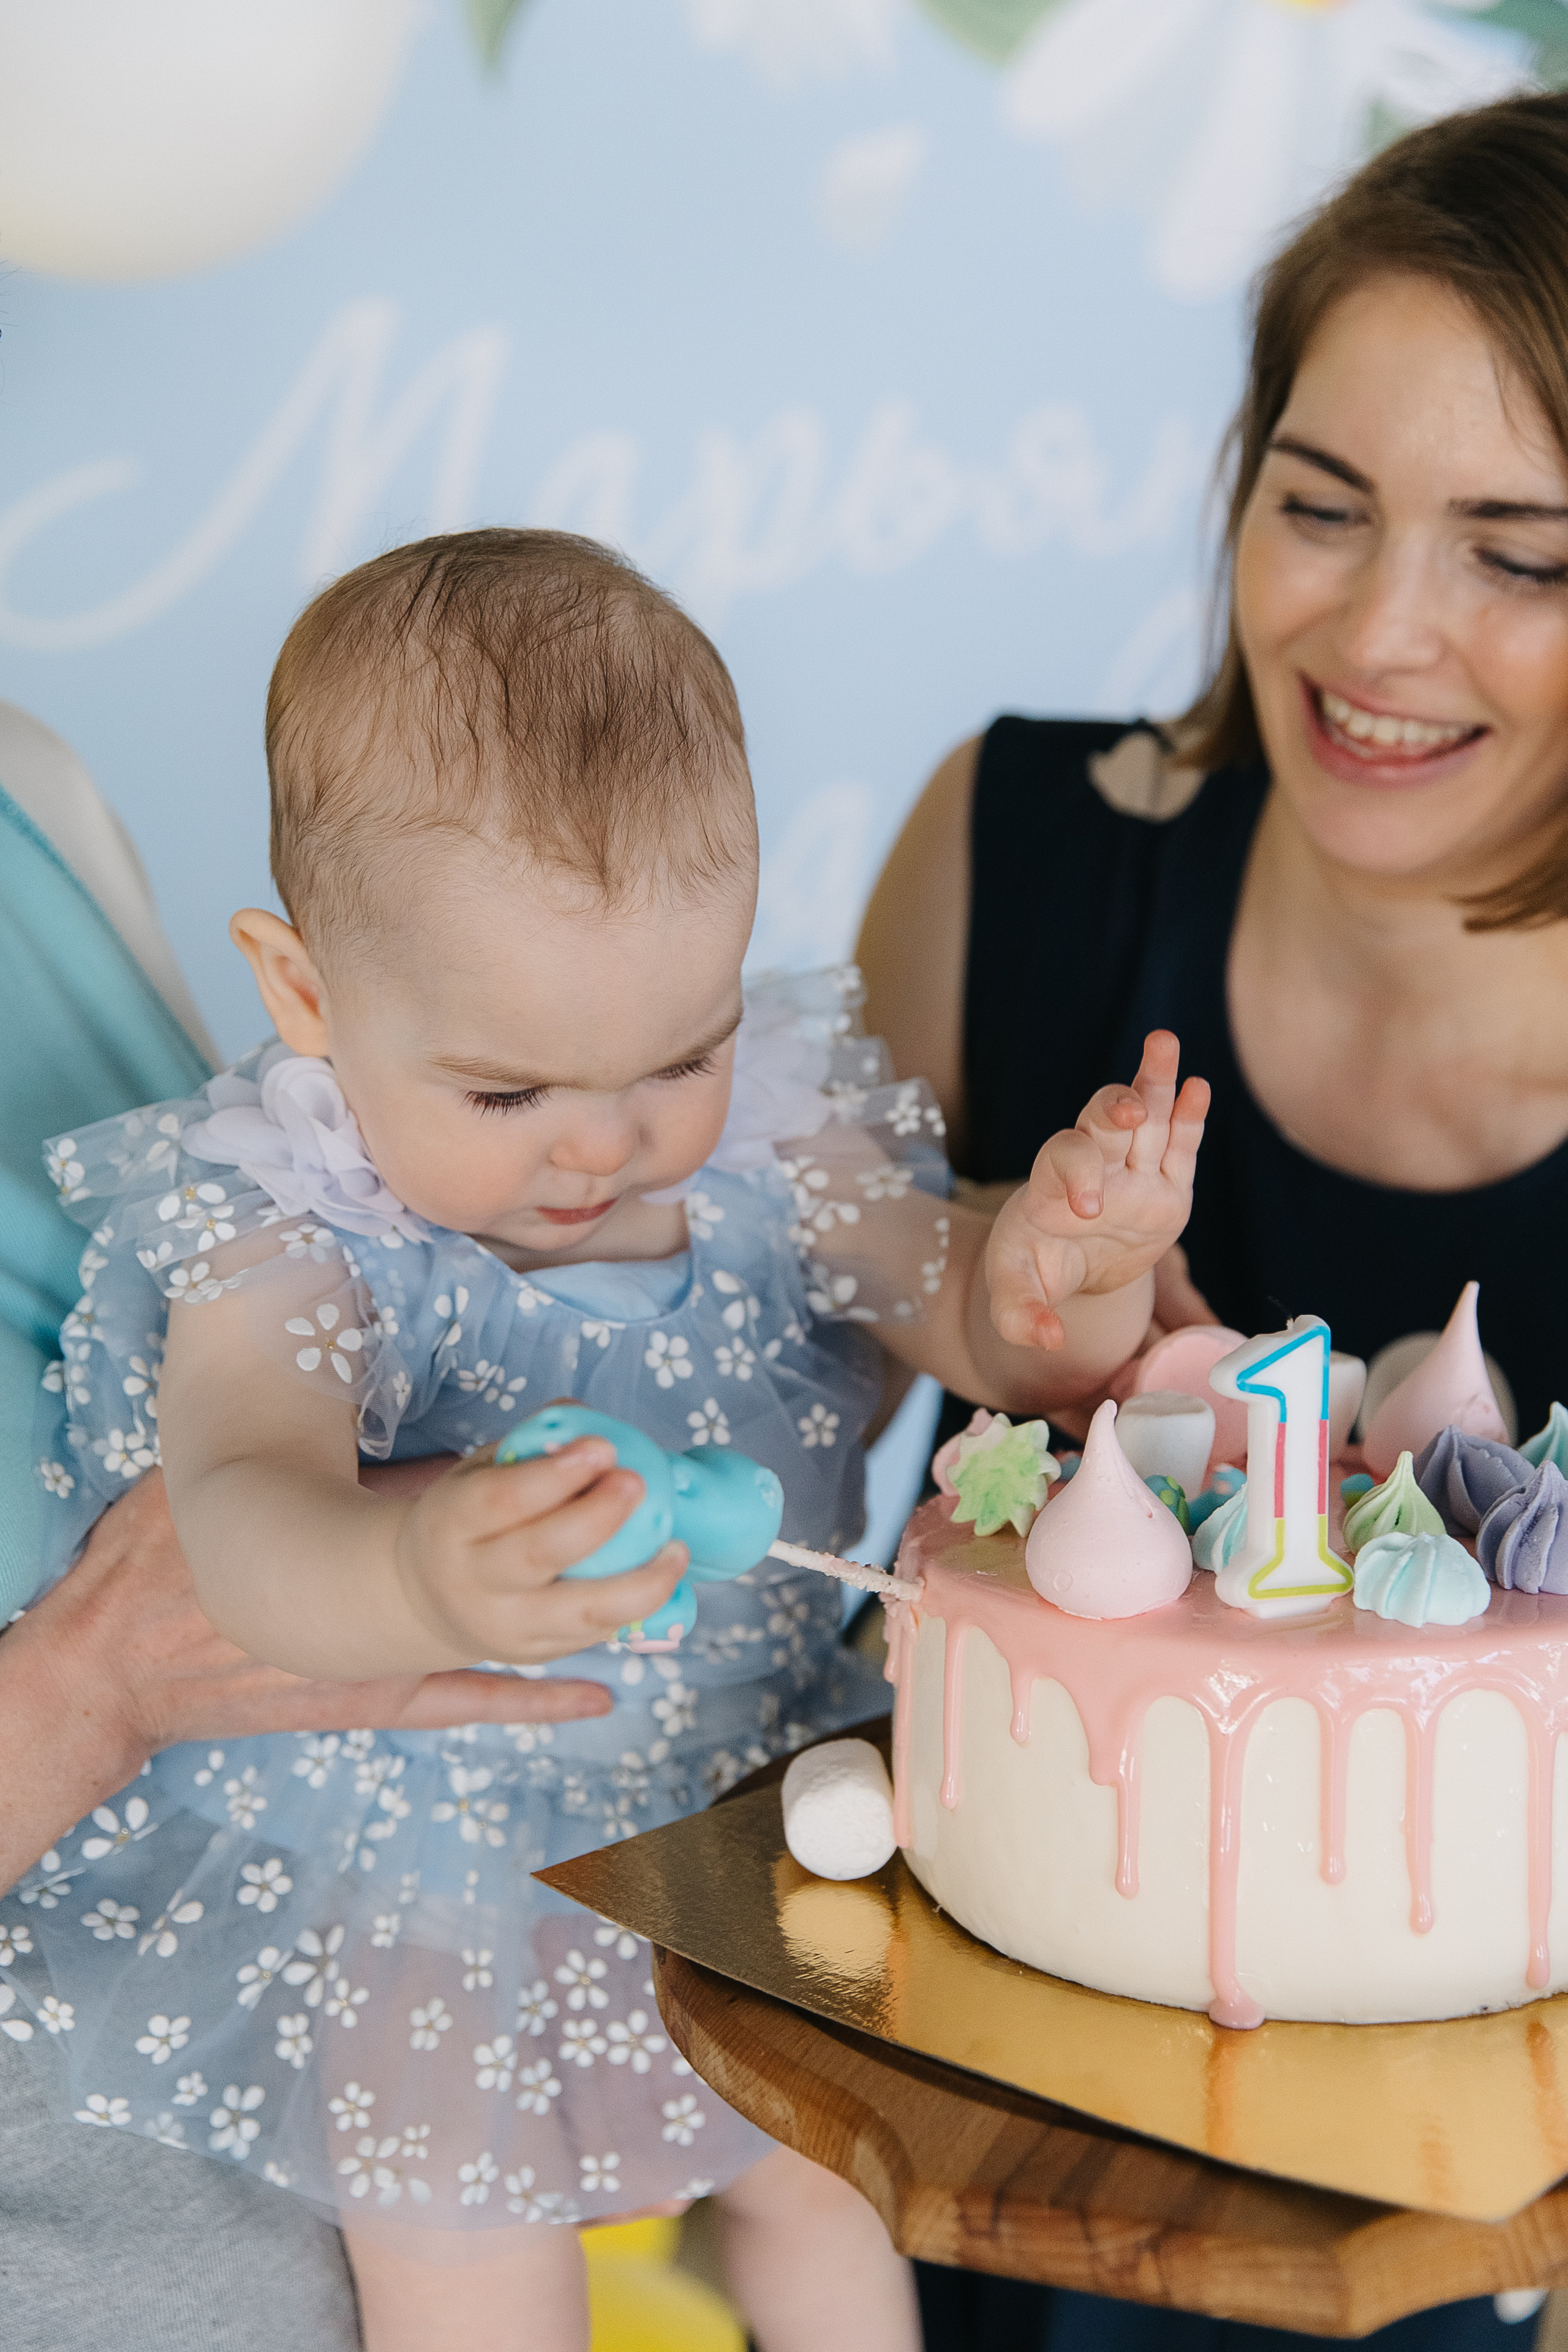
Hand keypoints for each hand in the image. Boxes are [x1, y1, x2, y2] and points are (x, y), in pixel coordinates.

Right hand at [0, 1470, 617, 1894]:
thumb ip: (373, 1473)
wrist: (134, 1653)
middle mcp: (394, 1603)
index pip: (480, 1494)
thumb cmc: (197, 1555)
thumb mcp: (277, 1488)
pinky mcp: (382, 1698)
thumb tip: (467, 1445)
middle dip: (588, 1529)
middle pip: (521, 1563)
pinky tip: (601, 1695)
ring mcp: (394, 1657)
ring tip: (660, 1581)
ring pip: (520, 1634)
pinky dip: (542, 1698)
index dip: (546, 1470)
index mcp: (369, 1536)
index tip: (595, 1441)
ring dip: (592, 1607)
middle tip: (644, 1496)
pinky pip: (478, 1702)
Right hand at [393, 1438, 686, 1664]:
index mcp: (452, 1522)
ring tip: (676, 1548)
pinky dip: (636, 1607)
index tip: (602, 1448)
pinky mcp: (536, 1652)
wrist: (427, 1597)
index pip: (501, 1500)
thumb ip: (529, 1448)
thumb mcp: (479, 1472)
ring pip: (577, 1611)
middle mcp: (473, 1580)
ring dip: (637, 1582)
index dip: (553, 1476)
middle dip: (595, 1518)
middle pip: (537, 1554)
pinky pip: (594, 1635)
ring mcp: (506, 1624)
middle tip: (637, 1483)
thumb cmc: (469, 1518)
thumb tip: (586, 1423)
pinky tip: (664, 1576)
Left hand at [986, 1030, 1208, 1349]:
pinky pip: (1180, 1147)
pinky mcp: (1166, 1186)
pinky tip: (1199, 1088)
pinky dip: (1189, 1118)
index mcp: (1050, 1186)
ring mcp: (1132, 1173)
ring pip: (1146, 1118)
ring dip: (1154, 1081)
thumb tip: (1047, 1339)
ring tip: (1164, 1042)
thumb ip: (1021, 1314)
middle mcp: (1093, 1167)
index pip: (1064, 1162)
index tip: (1087, 1210)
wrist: (1069, 1267)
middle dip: (1116, 1107)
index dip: (1078, 1175)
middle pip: (1102, 1121)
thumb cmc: (1036, 1269)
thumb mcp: (1016, 1293)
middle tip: (1130, 1110)